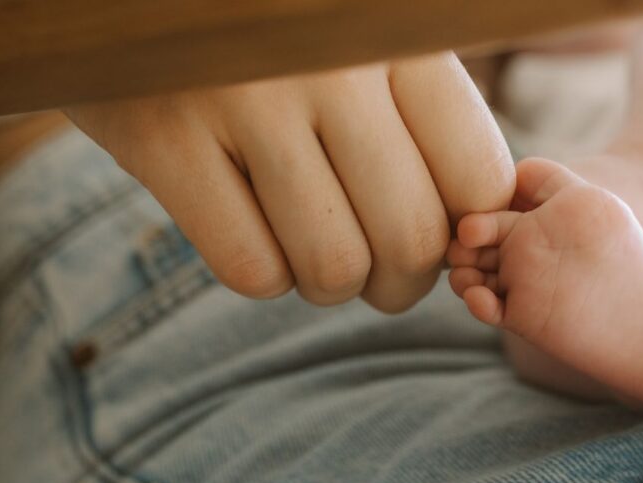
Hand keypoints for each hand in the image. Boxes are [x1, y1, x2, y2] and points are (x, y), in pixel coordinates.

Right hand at [66, 54, 514, 311]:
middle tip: (378, 274)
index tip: (432, 238)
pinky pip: (251, 269)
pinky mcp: (164, 137)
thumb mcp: (365, 43)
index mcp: (398, 39)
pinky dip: (263, 276)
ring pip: (334, 267)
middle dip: (400, 284)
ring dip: (331, 287)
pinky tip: (254, 234)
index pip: (478, 180)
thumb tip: (475, 230)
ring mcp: (244, 99)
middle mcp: (331, 65)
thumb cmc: (278, 36)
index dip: (462, 235)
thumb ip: (423, 118)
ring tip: (313, 252)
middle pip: (411, 239)